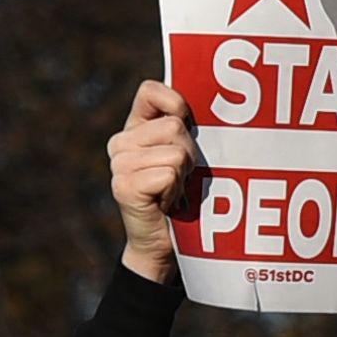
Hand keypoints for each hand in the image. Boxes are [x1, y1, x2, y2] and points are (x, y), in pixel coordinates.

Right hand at [108, 80, 194, 283]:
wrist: (165, 245)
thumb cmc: (185, 195)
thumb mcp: (187, 155)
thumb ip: (187, 128)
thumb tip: (216, 102)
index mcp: (135, 128)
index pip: (150, 91)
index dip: (175, 102)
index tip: (188, 121)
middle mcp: (121, 143)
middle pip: (175, 126)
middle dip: (191, 152)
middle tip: (182, 177)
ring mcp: (119, 165)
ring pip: (176, 152)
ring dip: (185, 175)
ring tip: (175, 191)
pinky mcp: (124, 186)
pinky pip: (169, 173)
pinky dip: (176, 190)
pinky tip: (166, 203)